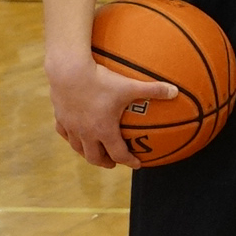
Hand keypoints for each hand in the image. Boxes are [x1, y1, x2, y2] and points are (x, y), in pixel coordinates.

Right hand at [47, 53, 176, 168]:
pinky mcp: (59, 117)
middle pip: (95, 157)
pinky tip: (75, 135)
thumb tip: (175, 91)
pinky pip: (64, 134)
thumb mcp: (130, 85)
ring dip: (88, 153)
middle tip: (114, 162)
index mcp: (104, 130)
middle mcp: (86, 133)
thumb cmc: (101, 80)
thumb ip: (153, 90)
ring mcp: (71, 127)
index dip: (129, 161)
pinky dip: (72, 138)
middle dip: (106, 162)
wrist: (68, 71)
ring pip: (78, 148)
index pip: (118, 153)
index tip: (137, 164)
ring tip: (95, 152)